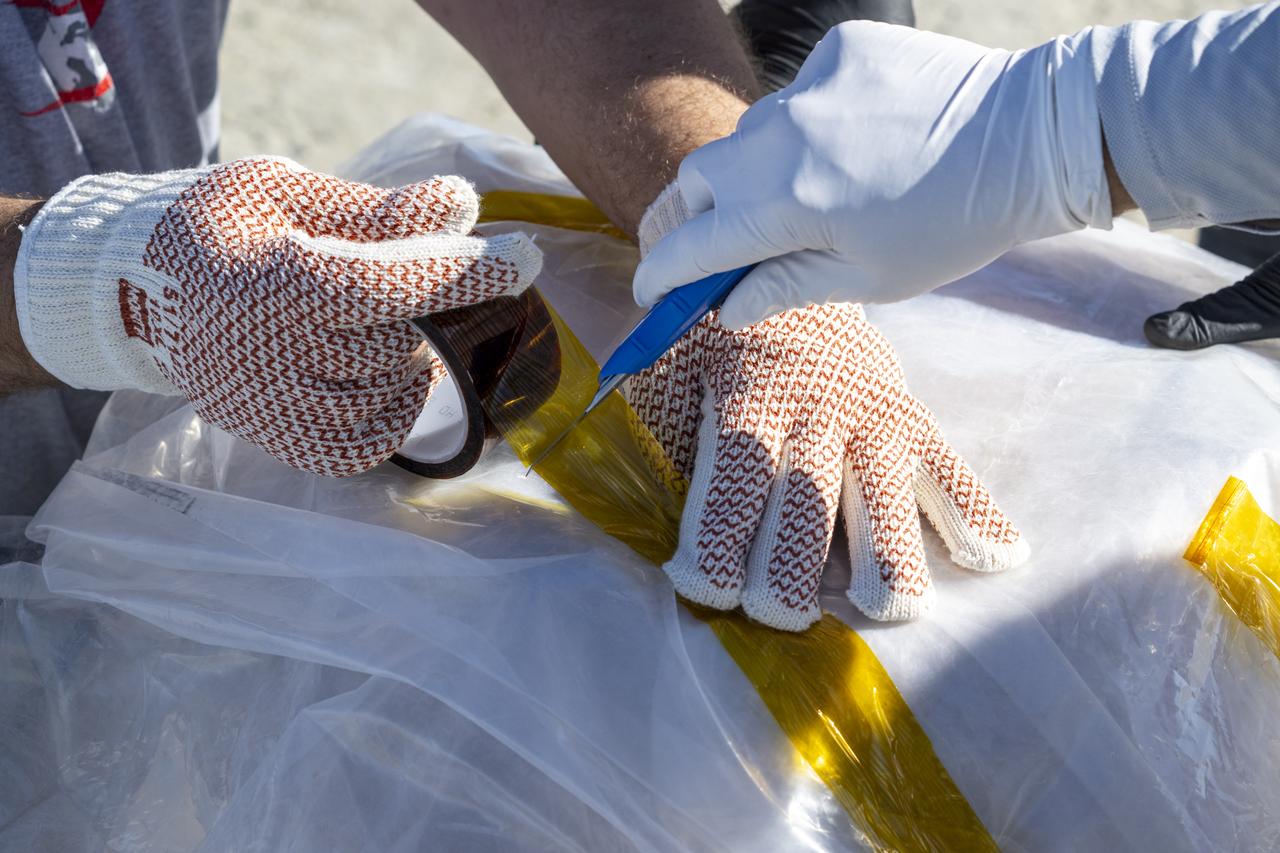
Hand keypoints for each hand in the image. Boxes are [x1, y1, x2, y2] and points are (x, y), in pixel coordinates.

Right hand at [14, 157, 540, 474]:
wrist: (138, 289)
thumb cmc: (224, 227)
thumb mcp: (289, 195)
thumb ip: (376, 211)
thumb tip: (461, 205)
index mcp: (275, 280)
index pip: (387, 283)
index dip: (460, 273)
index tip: (524, 261)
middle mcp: (269, 352)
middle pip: (392, 343)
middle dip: (422, 313)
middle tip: (419, 286)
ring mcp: (266, 404)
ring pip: (379, 397)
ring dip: (405, 364)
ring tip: (392, 328)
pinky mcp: (269, 434)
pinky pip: (354, 448)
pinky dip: (388, 419)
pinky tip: (392, 382)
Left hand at [628, 301, 1028, 628]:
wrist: (786, 256)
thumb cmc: (718, 336)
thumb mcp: (674, 366)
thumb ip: (667, 433)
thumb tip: (654, 511)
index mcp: (749, 402)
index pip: (732, 489)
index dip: (716, 549)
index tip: (705, 590)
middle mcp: (816, 413)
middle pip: (806, 507)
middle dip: (790, 576)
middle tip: (779, 618)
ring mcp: (875, 416)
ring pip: (886, 502)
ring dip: (887, 563)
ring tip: (887, 608)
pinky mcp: (914, 417)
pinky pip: (953, 472)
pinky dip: (979, 517)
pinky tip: (999, 558)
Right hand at [632, 21, 1112, 328]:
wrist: (1031, 138)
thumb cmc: (954, 225)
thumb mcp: (868, 278)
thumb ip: (783, 287)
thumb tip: (723, 309)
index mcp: (787, 208)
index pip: (691, 246)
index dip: (661, 274)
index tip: (650, 291)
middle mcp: (781, 141)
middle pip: (695, 181)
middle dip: (691, 219)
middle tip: (705, 245)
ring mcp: (807, 88)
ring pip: (743, 136)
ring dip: (749, 172)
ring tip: (800, 195)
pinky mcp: (837, 51)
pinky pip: (792, 96)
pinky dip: (801, 128)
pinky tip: (849, 144)